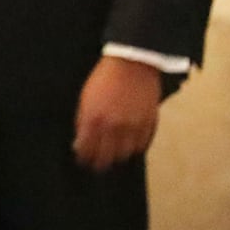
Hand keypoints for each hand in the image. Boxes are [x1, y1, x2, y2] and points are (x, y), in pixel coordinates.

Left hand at [73, 54, 161, 170]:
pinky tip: (129, 147)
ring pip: (126, 154)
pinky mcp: (149, 123)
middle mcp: (113, 126)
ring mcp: (133, 126)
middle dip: (99, 163)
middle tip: (97, 165)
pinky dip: (135, 148)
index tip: (82, 161)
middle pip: (106, 157)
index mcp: (94, 119)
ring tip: (114, 156)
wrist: (132, 64)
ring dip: (118, 157)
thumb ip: (83, 121)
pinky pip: (142, 145)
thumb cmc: (104, 78)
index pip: (87, 149)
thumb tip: (80, 141)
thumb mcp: (85, 99)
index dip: (84, 158)